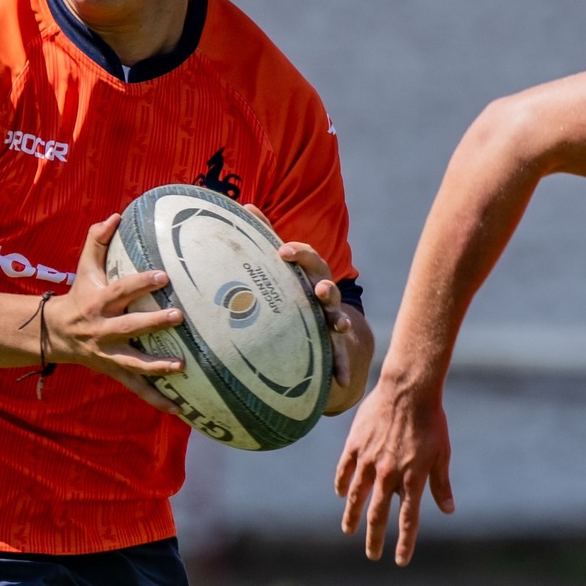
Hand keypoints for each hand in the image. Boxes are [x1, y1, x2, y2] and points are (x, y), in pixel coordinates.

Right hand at [46, 215, 185, 410]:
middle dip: (154, 323)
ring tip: (182, 367)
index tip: (163, 276)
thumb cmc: (79, 295)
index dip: (140, 283)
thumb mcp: (83, 267)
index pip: (121, 291)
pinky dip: (158, 400)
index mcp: (98, 302)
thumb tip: (115, 215)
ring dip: (157, 366)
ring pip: (134, 363)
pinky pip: (138, 388)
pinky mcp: (116, 372)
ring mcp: (109, 354)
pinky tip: (180, 410)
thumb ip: (97, 240)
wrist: (56, 334)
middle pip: (130, 327)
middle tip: (179, 318)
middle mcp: (103, 330)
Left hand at [277, 240, 356, 398]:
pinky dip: (341, 367)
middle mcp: (323, 294)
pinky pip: (339, 356)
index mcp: (308, 273)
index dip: (298, 253)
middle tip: (318, 288)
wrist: (318, 317)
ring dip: (340, 321)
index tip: (282, 251)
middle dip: (325, 286)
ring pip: (338, 318)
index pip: (308, 258)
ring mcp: (330, 319)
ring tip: (340, 325)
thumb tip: (244, 205)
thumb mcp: (278, 263)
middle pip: (328, 286)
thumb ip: (264, 235)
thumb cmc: (290, 286)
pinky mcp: (332, 345)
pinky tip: (341, 381)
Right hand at [334, 373, 454, 563]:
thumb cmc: (431, 421)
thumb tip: (448, 510)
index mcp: (412, 478)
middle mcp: (388, 474)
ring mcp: (368, 461)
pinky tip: (341, 495)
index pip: (407, 520)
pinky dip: (341, 485)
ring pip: (356, 497)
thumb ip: (441, 484)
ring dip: (352, 517)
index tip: (400, 560)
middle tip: (373, 555)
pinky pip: (344, 471)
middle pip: (378, 515)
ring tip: (348, 531)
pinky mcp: (354, 446)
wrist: (408, 389)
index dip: (404, 542)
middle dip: (374, 539)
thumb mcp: (441, 454)